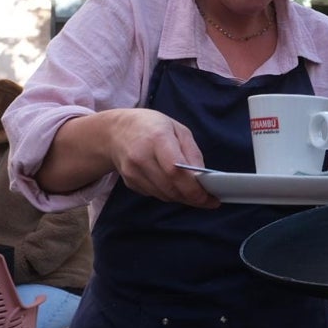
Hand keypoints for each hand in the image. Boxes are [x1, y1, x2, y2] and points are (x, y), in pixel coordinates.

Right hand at [98, 109, 219, 208]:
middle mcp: (141, 157)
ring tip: (193, 192)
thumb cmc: (152, 127)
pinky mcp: (129, 182)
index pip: (175, 170)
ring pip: (164, 195)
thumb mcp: (178, 129)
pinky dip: (168, 194)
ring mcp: (132, 172)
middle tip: (208, 200)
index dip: (194, 188)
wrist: (116, 131)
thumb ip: (192, 153)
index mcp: (157, 138)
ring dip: (181, 197)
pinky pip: (155, 194)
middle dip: (192, 197)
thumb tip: (203, 177)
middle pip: (170, 187)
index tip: (210, 198)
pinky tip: (174, 185)